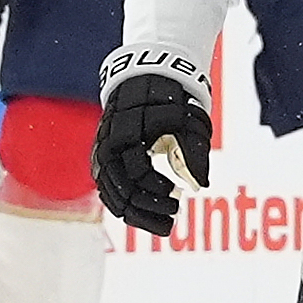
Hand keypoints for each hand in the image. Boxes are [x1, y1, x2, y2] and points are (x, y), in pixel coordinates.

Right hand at [93, 53, 214, 234]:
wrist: (146, 79)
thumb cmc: (173, 101)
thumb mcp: (189, 121)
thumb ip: (194, 151)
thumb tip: (200, 185)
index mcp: (130, 133)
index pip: (138, 172)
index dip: (156, 190)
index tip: (178, 197)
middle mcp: (109, 144)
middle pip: (121, 188)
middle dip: (146, 209)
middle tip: (172, 218)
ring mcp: (103, 151)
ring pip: (111, 192)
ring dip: (135, 212)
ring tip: (162, 224)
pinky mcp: (102, 157)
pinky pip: (107, 187)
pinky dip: (122, 204)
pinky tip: (141, 215)